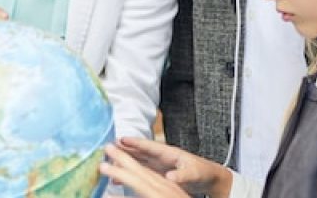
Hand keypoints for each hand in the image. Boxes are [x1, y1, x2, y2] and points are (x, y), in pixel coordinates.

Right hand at [101, 138, 231, 197]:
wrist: (208, 178)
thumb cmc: (202, 172)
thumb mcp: (193, 173)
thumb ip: (181, 174)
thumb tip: (170, 175)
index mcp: (169, 153)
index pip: (149, 146)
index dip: (135, 143)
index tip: (121, 139)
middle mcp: (161, 157)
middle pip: (139, 151)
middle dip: (124, 148)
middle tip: (108, 146)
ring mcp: (158, 164)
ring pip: (138, 160)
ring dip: (125, 159)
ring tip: (109, 160)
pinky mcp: (158, 173)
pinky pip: (141, 170)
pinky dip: (130, 171)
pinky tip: (120, 177)